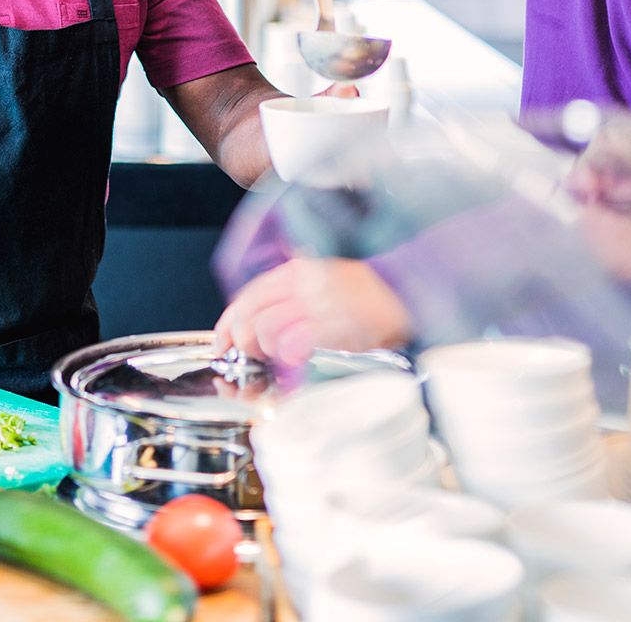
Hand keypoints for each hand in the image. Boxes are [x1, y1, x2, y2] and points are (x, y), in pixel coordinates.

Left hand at [213, 257, 410, 365]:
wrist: (407, 295)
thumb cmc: (366, 294)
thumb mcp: (322, 281)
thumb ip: (290, 295)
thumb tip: (257, 321)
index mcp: (296, 273)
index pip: (247, 297)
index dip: (228, 324)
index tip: (223, 344)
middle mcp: (301, 284)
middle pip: (249, 316)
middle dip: (242, 342)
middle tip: (253, 357)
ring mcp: (315, 304)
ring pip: (266, 332)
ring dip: (267, 351)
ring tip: (284, 357)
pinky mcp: (331, 325)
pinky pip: (292, 345)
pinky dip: (287, 357)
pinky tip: (297, 359)